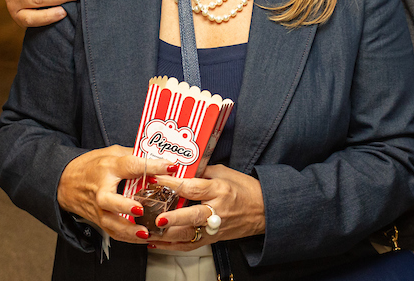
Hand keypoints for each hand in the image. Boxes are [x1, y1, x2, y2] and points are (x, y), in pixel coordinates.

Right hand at [56, 147, 174, 243]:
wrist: (65, 182)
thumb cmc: (91, 166)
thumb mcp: (112, 152)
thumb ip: (134, 155)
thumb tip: (159, 158)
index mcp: (108, 167)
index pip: (131, 165)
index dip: (152, 165)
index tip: (171, 167)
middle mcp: (101, 189)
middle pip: (109, 200)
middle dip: (124, 206)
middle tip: (140, 209)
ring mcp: (98, 207)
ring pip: (109, 222)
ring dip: (127, 230)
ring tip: (145, 233)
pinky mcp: (98, 220)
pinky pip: (112, 232)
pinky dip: (127, 238)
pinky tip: (142, 239)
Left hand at [145, 165, 265, 250]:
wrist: (264, 210)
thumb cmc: (246, 189)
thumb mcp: (226, 172)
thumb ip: (203, 170)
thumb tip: (182, 166)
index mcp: (220, 189)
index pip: (194, 187)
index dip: (174, 183)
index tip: (156, 178)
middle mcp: (217, 210)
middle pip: (193, 215)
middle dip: (174, 218)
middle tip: (158, 218)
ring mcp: (215, 227)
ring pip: (190, 234)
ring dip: (168, 235)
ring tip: (149, 232)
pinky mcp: (213, 239)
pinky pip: (191, 245)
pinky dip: (172, 246)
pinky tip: (157, 243)